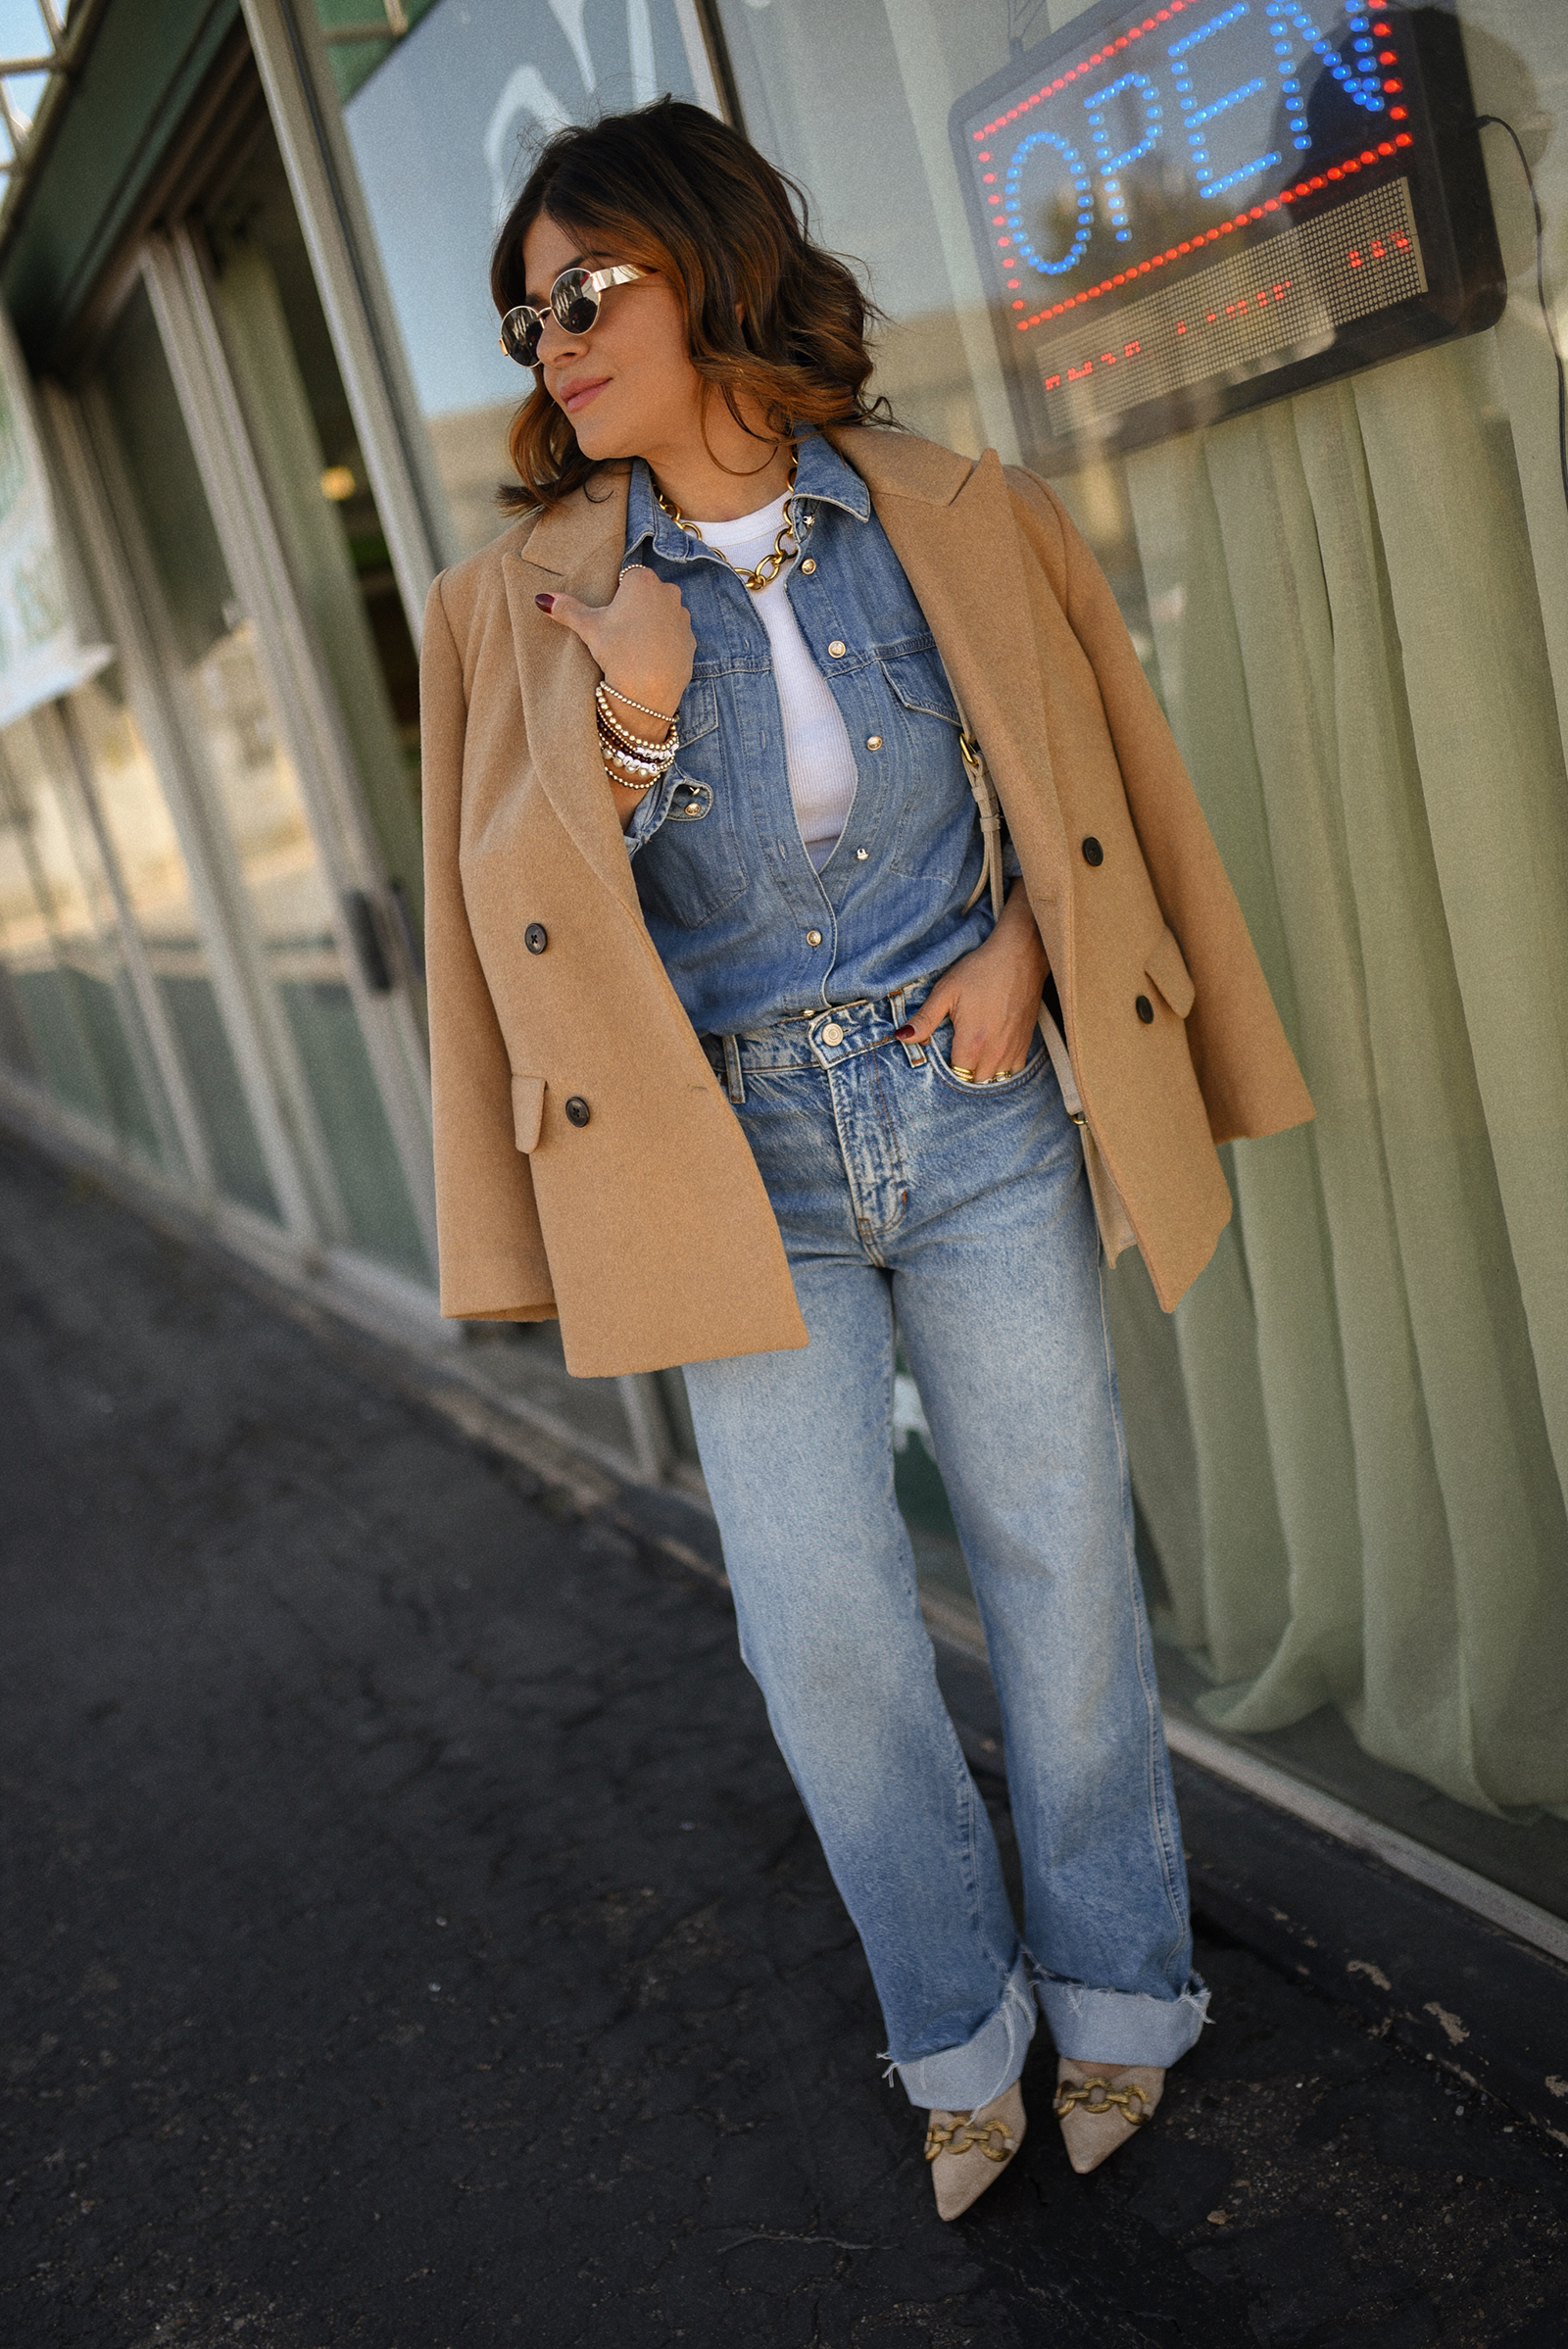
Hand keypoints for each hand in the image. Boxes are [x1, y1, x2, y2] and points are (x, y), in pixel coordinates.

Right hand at [535, 566, 694, 723]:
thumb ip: (567, 608)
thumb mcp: (588, 627)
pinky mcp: (691, 640)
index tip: (610, 616)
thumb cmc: (618, 652)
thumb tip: (542, 599)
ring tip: (635, 647)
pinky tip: (651, 658)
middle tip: (620, 632)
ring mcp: (683, 616)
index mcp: (642, 580)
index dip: (617, 596)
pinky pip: (674, 635)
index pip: (627, 578)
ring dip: (652, 624)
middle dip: (635, 608)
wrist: (648, 691)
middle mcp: (668, 592)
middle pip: (647, 594)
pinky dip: (665, 642)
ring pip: (663, 613)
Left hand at [896, 884, 1049, 1083]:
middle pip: (976, 1082)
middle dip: (963, 1075)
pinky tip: (991, 1054)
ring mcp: (1013, 1047)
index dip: (946, 1072)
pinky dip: (1002, 1068)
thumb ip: (924, 1019)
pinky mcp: (1026, 1041)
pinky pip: (1014, 1070)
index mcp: (973, 1042)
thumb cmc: (980, 970)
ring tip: (971, 1057)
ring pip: (995, 1079)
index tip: (941, 1057)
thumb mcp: (946, 991)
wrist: (1020, 955)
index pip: (956, 1076)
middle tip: (953, 1056)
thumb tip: (901, 1037)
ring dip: (982, 1074)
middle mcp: (995, 1051)